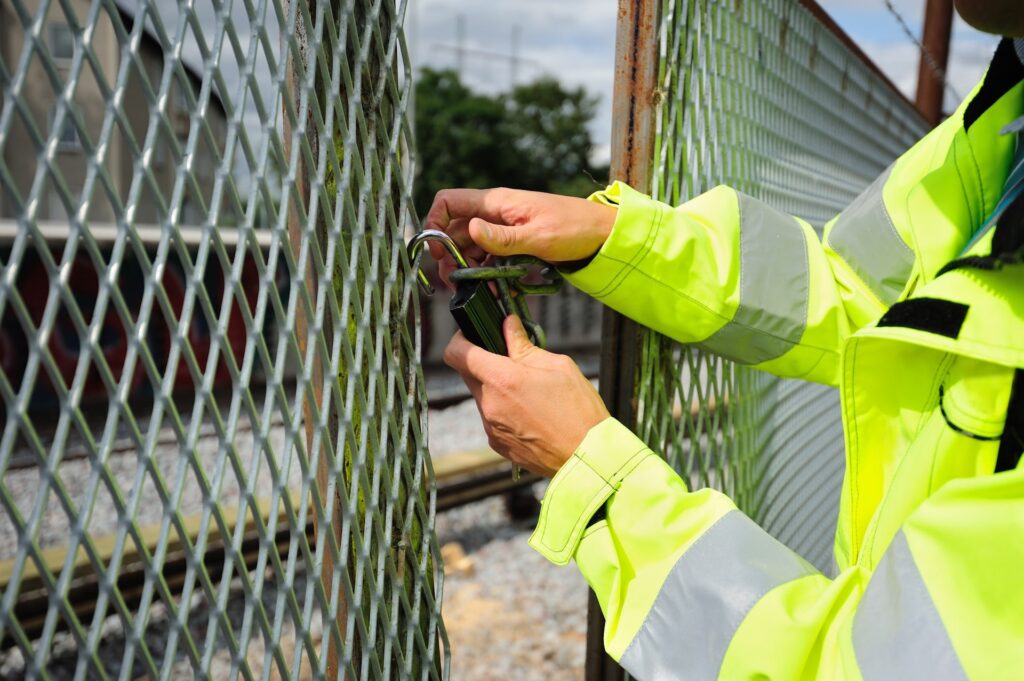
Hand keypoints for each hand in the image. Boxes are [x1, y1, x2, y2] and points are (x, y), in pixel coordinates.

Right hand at [423, 187, 616, 284]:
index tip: (437, 252)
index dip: (435, 223)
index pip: (449, 201)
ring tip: (470, 289)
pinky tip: (490, 288)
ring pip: (470, 245)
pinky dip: (484, 271)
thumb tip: (470, 229)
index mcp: (497, 202)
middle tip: (453, 281)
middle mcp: (495, 212)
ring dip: (466, 266)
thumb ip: (503, 237)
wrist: (602, 234)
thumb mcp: (539, 236)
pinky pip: (488, 255)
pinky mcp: (513, 242)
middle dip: (449, 254)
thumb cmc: (575, 228)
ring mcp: (503, 227)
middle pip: (455, 229)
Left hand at [444, 315, 609, 476]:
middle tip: (513, 362)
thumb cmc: (579, 411)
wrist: (588, 457)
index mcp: (502, 380)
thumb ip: (525, 346)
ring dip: (497, 389)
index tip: (472, 337)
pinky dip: (505, 410)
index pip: (457, 354)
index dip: (460, 341)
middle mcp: (490, 405)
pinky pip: (492, 418)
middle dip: (485, 364)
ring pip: (482, 397)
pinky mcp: (497, 444)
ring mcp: (491, 428)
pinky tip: (531, 413)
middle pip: (469, 374)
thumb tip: (509, 326)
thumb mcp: (558, 366)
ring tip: (529, 392)